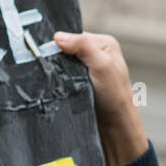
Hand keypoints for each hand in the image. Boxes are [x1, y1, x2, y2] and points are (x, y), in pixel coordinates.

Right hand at [53, 31, 148, 165]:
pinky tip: (54, 88)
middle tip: (51, 70)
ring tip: (54, 81)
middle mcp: (97, 55)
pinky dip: (58, 84)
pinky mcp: (80, 86)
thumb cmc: (115, 98)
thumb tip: (58, 36)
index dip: (61, 44)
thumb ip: (83, 47)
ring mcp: (88, 72)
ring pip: (63, 66)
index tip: (49, 54)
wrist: (115, 129)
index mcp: (104, 44)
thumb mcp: (102, 66)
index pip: (74, 36)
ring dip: (56, 73)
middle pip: (67, 51)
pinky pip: (63, 80)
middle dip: (58, 59)